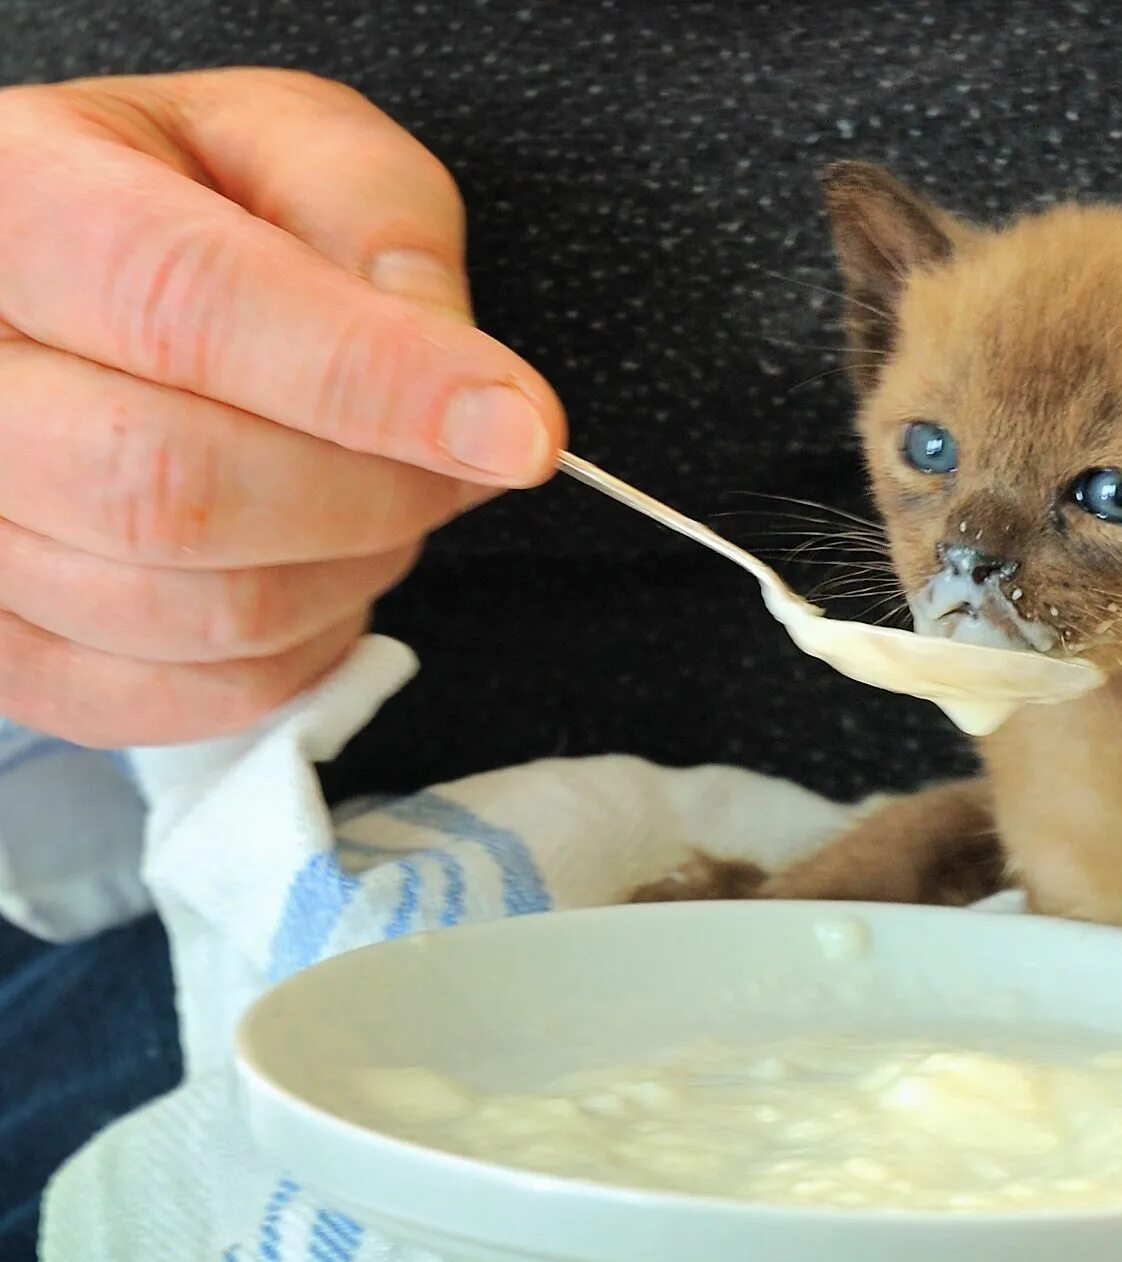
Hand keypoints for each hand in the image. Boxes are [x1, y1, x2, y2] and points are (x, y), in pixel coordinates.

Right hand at [0, 69, 565, 745]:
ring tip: (378, 502)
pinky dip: (301, 651)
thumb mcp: (292, 149)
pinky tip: (316, 569)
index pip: (184, 305)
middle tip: (457, 463)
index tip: (518, 431)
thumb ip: (379, 226)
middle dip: (375, 495)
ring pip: (196, 611)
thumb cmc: (193, 209)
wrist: (88, 291)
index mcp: (12, 202)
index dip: (372, 383)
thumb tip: (463, 376)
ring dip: (349, 573)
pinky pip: (189, 699)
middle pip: (174, 487)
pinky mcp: (14, 648)